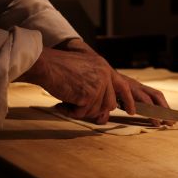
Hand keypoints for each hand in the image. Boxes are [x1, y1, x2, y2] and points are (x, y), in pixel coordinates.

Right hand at [21, 39, 169, 125]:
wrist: (46, 65)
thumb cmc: (58, 67)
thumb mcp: (84, 68)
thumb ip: (96, 83)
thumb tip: (102, 107)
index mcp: (104, 67)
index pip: (123, 86)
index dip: (128, 101)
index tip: (131, 112)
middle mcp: (104, 74)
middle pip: (109, 104)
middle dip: (94, 109)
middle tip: (78, 107)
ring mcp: (98, 84)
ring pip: (96, 110)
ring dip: (81, 111)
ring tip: (67, 102)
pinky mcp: (89, 94)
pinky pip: (83, 113)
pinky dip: (72, 112)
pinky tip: (63, 103)